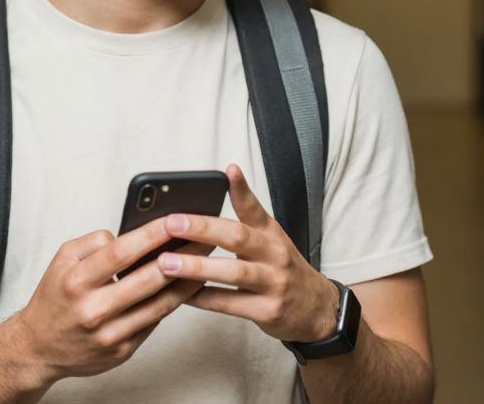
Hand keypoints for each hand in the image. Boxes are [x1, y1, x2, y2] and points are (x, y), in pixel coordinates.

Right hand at [0, 220, 208, 386]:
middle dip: (181, 256)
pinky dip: (173, 303)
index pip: (120, 253)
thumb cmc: (55, 298)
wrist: (38, 348)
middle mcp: (92, 310)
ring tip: (206, 262)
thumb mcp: (61, 260)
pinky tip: (188, 288)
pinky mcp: (122, 351)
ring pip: (159, 304)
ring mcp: (109, 334)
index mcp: (76, 281)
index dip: (151, 235)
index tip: (175, 220)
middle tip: (205, 238)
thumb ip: (93, 242)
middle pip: (147, 280)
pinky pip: (154, 322)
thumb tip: (131, 234)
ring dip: (187, 282)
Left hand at [159, 164, 340, 343]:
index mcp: (271, 234)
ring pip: (233, 273)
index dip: (241, 189)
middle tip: (171, 223)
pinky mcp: (267, 311)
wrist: (317, 308)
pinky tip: (180, 294)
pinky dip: (203, 299)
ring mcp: (273, 283)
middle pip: (238, 237)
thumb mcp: (271, 238)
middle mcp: (274, 255)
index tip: (228, 171)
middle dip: (202, 229)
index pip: (255, 207)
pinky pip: (230, 304)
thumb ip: (246, 216)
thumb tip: (221, 182)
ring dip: (197, 267)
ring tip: (166, 263)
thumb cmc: (282, 268)